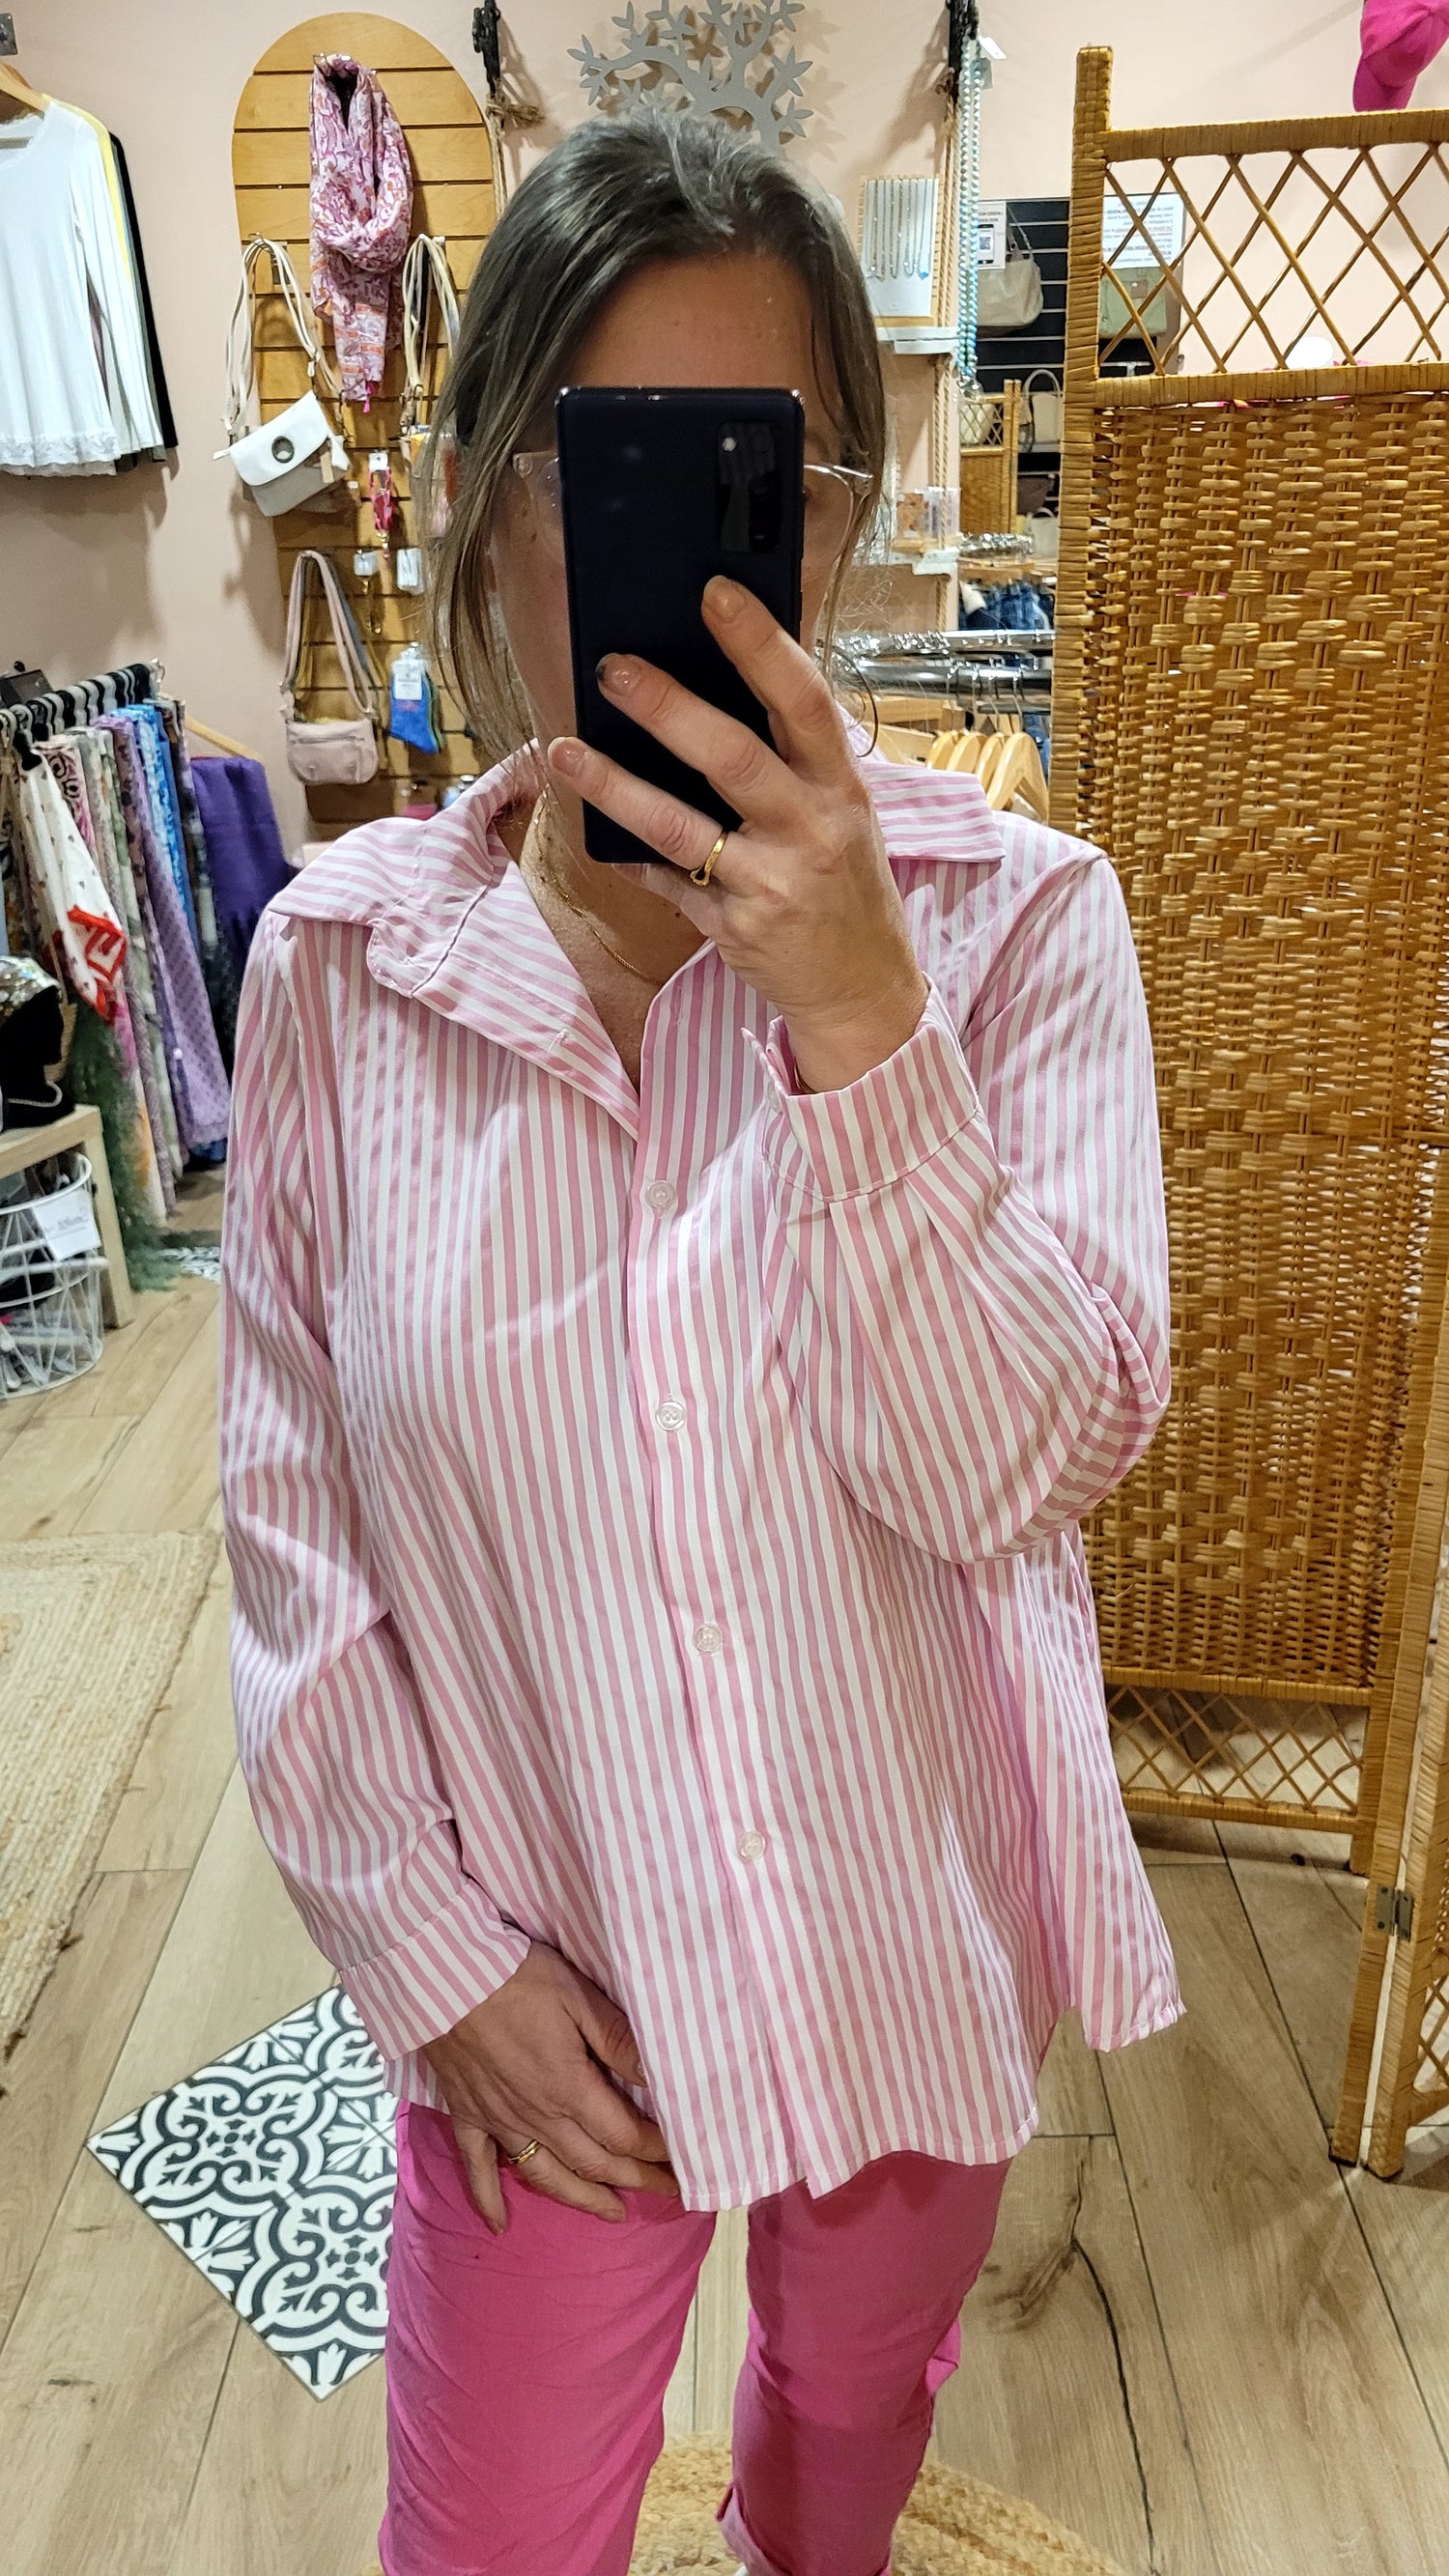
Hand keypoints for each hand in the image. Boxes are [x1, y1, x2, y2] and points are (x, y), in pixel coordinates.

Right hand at [421, 1942, 679, 2230]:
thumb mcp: (579, 1997)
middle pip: (594, 2163)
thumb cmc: (516, 1978)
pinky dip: (489, 2199)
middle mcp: (538, 2117)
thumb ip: (619, 2040)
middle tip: (668, 2192)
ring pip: (546, 2176)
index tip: (682, 2156)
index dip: (656, 2150)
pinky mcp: (467, 2115)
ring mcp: (500, 2121)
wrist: (441, 1978)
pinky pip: (477, 2168)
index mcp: (569, 2089)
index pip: (624, 2135)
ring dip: (583, 2199)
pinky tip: (500, 2224)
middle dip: (636, 2180)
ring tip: (614, 2213)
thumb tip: (661, 2077)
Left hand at [545, 576, 928, 1093]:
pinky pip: (669, 883)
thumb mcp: (844, 814)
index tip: (716, 594)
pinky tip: (597, 829)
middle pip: (733, 755)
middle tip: (613, 667)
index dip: (761, 643)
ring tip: (564, 748)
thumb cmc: (846, 887)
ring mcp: (772, 883)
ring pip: (680, 826)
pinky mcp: (735, 929)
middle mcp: (812, 830)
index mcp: (842, 787)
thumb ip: (793, 762)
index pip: (804, 700)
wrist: (865, 991)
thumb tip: (712, 690)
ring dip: (615, 784)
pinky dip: (631, 855)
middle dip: (667, 706)